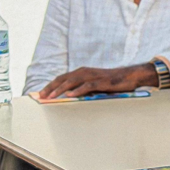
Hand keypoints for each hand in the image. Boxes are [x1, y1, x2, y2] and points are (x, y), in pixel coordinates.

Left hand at [39, 64, 155, 98]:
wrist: (130, 76)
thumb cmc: (111, 82)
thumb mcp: (94, 84)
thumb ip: (81, 87)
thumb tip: (67, 96)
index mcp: (82, 72)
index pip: (62, 78)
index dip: (50, 85)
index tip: (40, 94)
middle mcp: (85, 72)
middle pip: (63, 79)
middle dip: (50, 88)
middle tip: (40, 97)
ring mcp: (93, 76)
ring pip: (72, 82)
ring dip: (60, 89)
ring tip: (51, 97)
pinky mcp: (101, 81)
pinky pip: (87, 86)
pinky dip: (78, 90)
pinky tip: (70, 95)